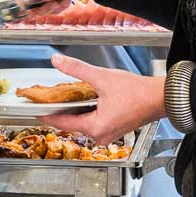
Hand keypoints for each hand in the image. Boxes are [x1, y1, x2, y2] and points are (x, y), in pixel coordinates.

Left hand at [38, 54, 167, 144]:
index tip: (35, 108)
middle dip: (62, 109)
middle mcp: (100, 135)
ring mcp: (108, 135)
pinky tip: (86, 100)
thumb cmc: (137, 92)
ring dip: (75, 110)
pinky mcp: (114, 130)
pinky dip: (87, 112)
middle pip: (71, 123)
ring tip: (67, 96)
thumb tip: (57, 61)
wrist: (160, 98)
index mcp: (95, 127)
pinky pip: (93, 123)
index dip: (46, 114)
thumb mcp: (102, 78)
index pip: (62, 123)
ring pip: (83, 123)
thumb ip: (77, 69)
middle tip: (50, 96)